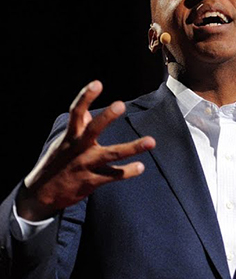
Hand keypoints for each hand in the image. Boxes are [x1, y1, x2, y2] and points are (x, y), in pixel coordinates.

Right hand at [16, 81, 155, 220]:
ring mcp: (85, 165)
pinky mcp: (91, 181)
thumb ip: (76, 127)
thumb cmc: (57, 164)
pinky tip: (141, 167)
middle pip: (93, 130)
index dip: (85, 97)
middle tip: (120, 104)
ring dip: (132, 147)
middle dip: (106, 117)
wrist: (41, 194)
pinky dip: (127, 171)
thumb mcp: (62, 143)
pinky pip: (113, 176)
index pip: (76, 112)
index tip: (97, 83)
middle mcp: (77, 149)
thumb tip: (85, 112)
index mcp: (70, 137)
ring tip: (151, 141)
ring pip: (110, 154)